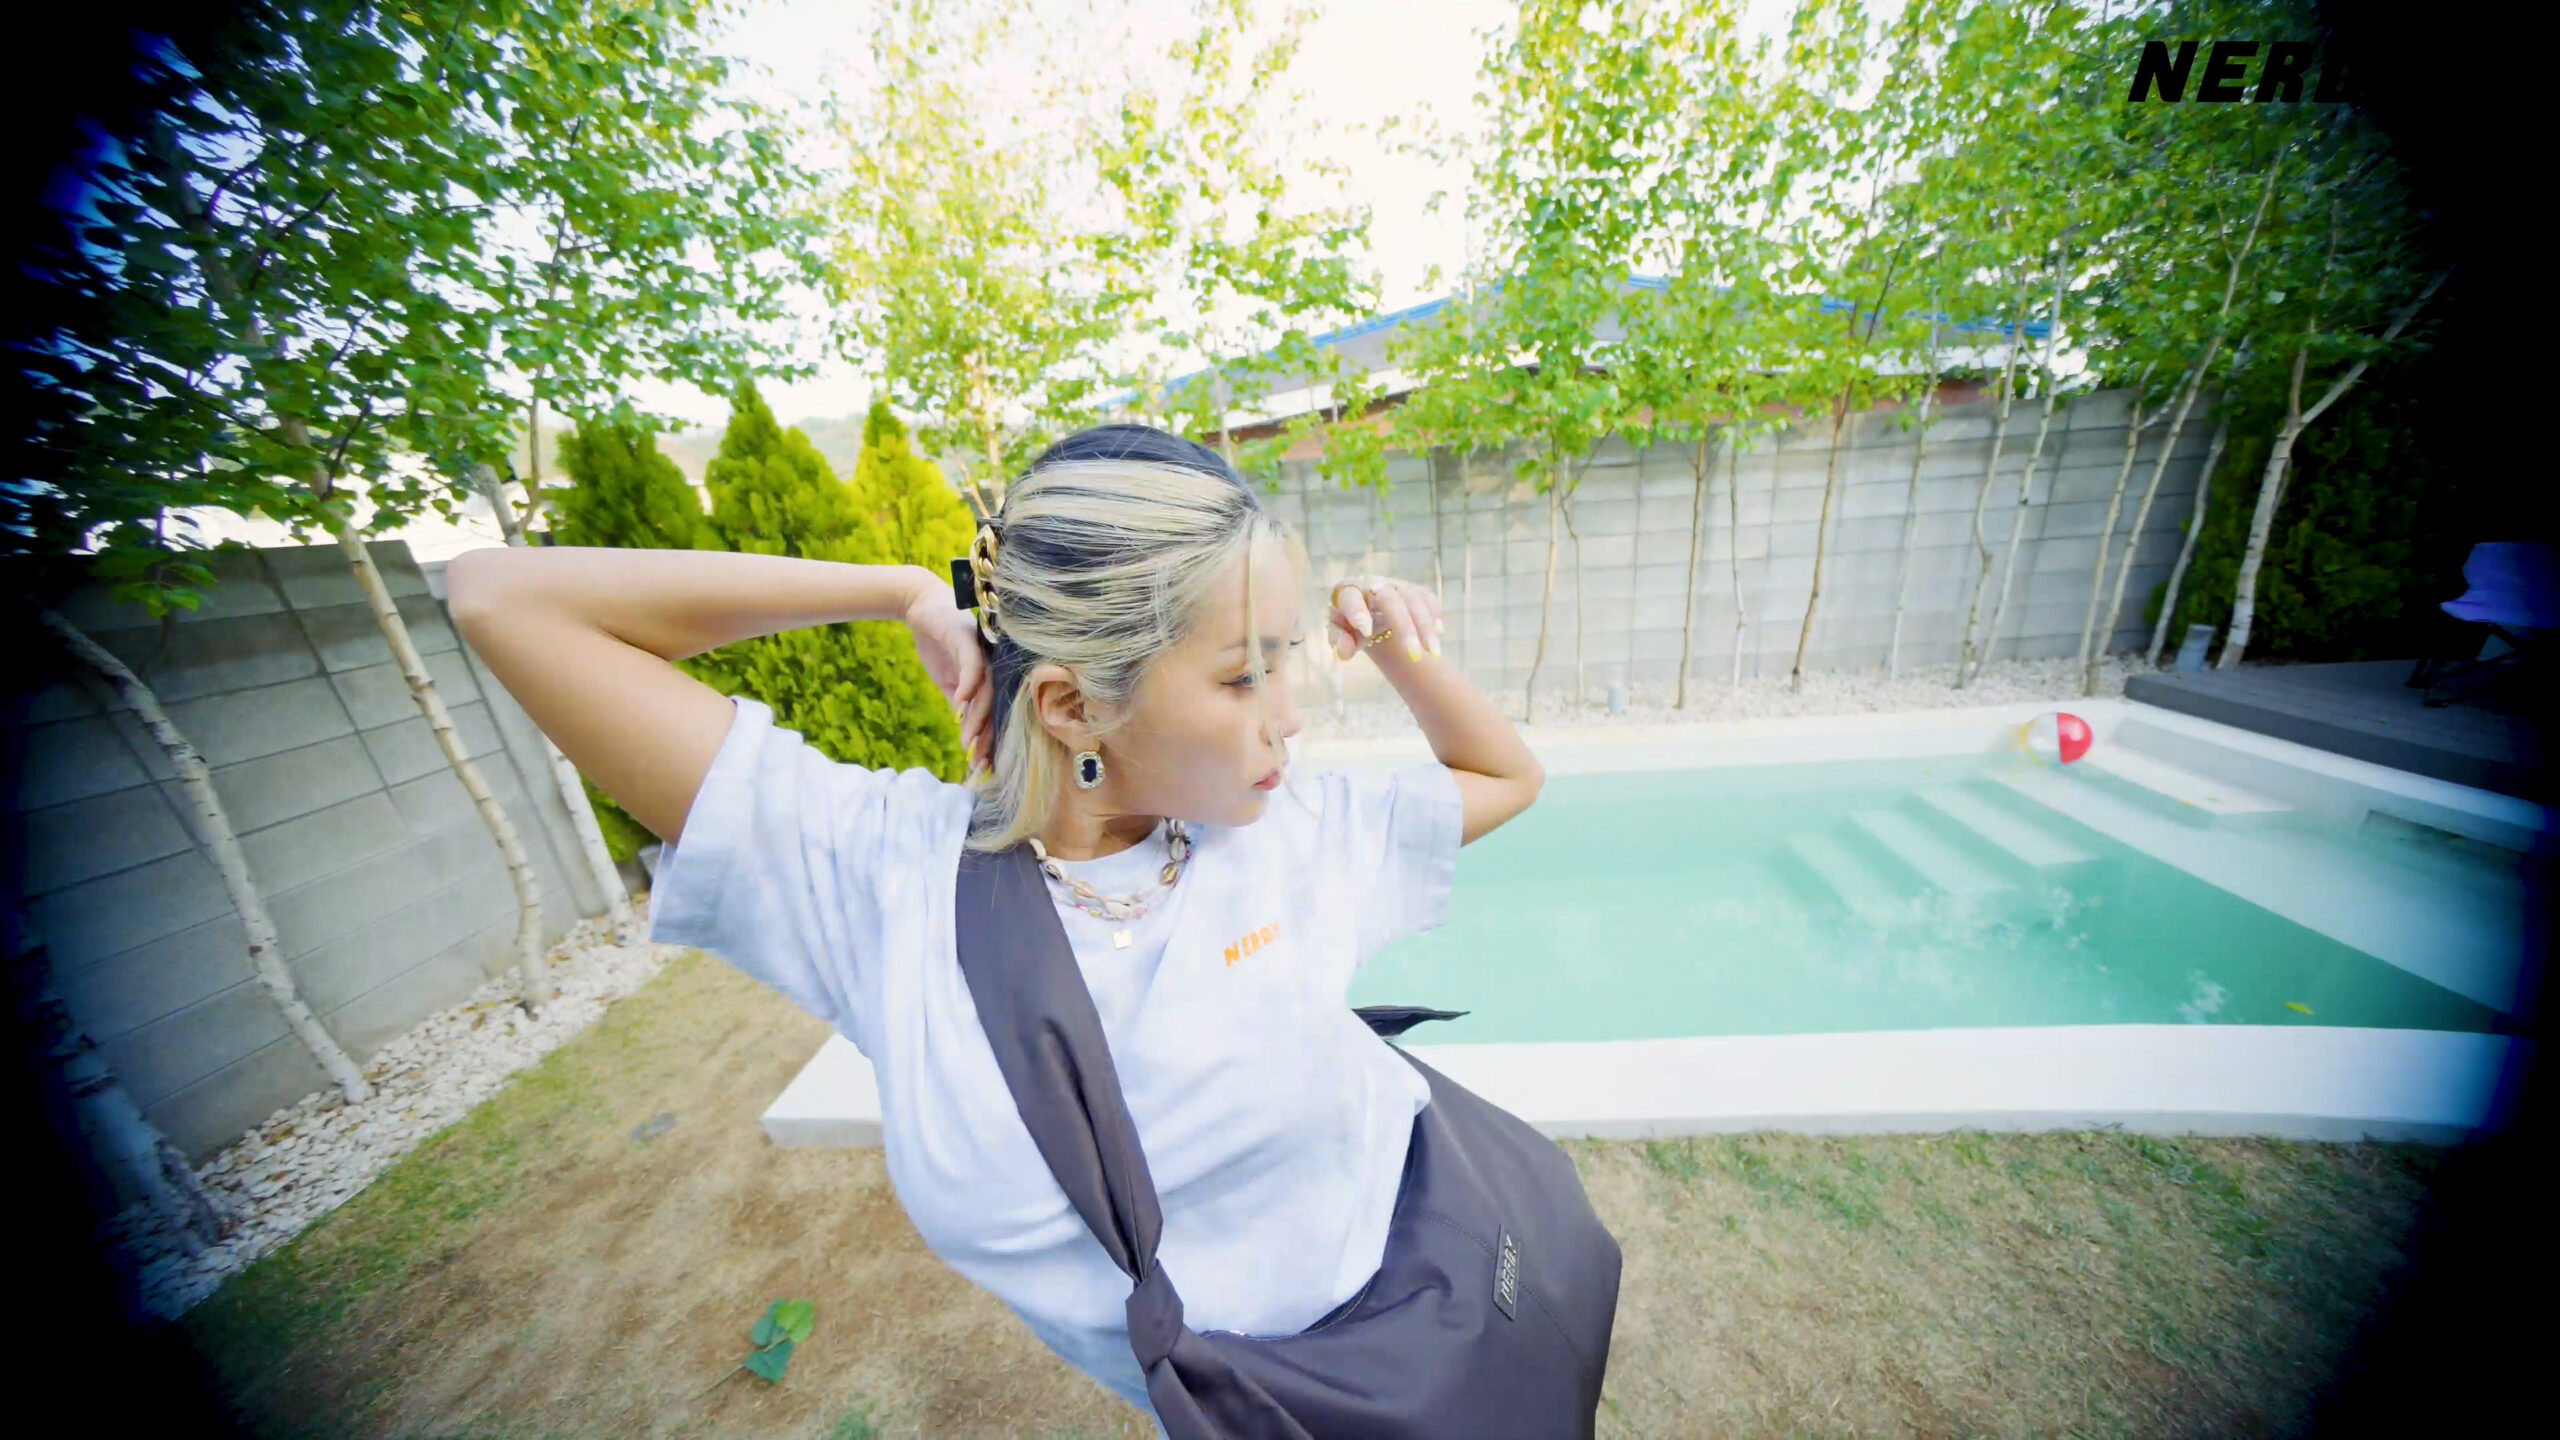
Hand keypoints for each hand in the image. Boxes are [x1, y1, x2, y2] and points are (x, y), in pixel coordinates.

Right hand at [901, 569, 994, 769]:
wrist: (920, 606)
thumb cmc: (939, 643)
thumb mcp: (948, 680)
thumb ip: (959, 703)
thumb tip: (965, 735)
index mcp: (990, 678)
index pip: (993, 714)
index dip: (989, 741)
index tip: (982, 767)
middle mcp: (992, 666)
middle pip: (995, 707)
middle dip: (987, 738)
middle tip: (978, 763)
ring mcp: (983, 653)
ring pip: (986, 691)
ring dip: (977, 719)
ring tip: (969, 743)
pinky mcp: (968, 640)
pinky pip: (973, 667)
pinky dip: (968, 688)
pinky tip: (960, 708)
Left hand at [1327, 574, 1443, 663]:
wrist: (1369, 615)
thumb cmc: (1350, 627)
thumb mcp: (1341, 635)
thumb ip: (1339, 642)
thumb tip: (1342, 652)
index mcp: (1348, 593)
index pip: (1351, 598)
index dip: (1357, 612)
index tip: (1366, 632)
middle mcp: (1374, 584)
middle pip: (1390, 600)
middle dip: (1404, 626)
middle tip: (1413, 655)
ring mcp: (1396, 586)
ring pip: (1414, 600)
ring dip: (1425, 626)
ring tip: (1434, 652)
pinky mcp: (1414, 590)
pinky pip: (1427, 599)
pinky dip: (1434, 614)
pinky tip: (1439, 631)